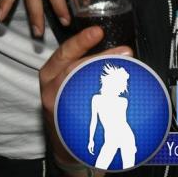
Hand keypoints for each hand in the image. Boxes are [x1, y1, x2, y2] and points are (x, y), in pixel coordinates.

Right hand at [39, 27, 131, 164]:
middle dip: (102, 58)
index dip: (81, 41)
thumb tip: (111, 49)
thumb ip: (78, 66)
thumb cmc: (67, 106)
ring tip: (128, 71)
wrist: (63, 145)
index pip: (64, 52)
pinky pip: (91, 111)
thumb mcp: (64, 82)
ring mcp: (59, 107)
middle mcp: (50, 88)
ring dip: (108, 78)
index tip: (98, 32)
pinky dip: (109, 102)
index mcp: (49, 73)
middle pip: (74, 68)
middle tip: (124, 51)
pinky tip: (123, 98)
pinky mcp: (69, 124)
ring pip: (83, 87)